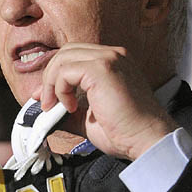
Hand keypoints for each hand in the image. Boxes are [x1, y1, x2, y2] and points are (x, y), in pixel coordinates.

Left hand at [37, 43, 178, 160]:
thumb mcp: (89, 118)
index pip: (76, 56)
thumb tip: (46, 112)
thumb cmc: (125, 132)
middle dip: (49, 77)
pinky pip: (66, 70)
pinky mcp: (102, 69)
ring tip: (55, 107)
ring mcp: (109, 59)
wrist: (146, 139)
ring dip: (51, 84)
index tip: (46, 98)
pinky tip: (70, 107)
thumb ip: (68, 110)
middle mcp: (113, 55)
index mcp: (114, 63)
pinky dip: (60, 88)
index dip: (56, 75)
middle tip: (46, 103)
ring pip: (63, 59)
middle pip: (66, 52)